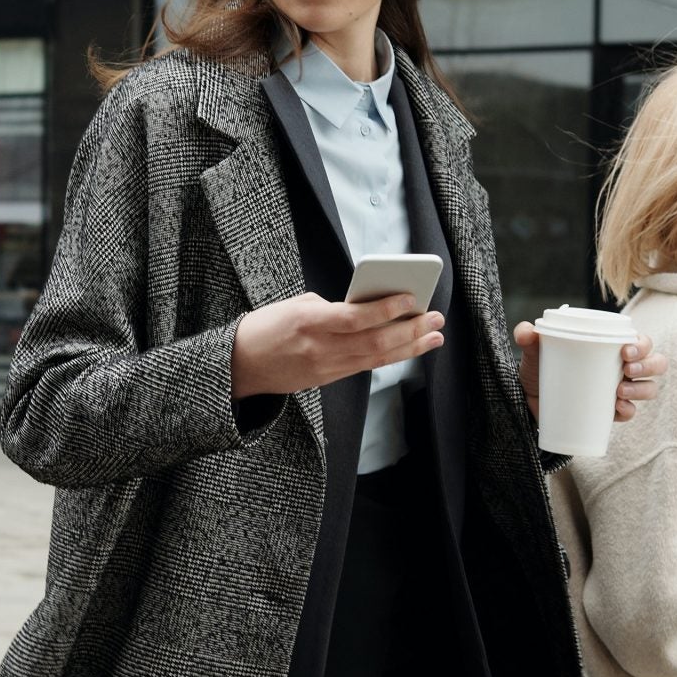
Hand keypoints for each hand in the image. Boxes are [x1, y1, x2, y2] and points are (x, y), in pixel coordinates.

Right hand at [231, 291, 444, 399]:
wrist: (241, 365)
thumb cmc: (266, 327)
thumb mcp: (295, 305)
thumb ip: (332, 307)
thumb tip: (367, 308)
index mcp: (308, 322)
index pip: (355, 318)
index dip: (386, 309)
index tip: (411, 297)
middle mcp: (320, 348)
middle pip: (374, 342)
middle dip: (410, 330)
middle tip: (435, 317)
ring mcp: (326, 368)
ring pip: (376, 359)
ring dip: (409, 347)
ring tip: (434, 336)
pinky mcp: (328, 379)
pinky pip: (366, 367)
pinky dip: (391, 357)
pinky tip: (409, 348)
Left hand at [514, 323, 666, 421]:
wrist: (528, 400)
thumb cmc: (540, 368)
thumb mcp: (534, 352)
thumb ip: (528, 338)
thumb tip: (526, 331)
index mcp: (612, 346)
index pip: (641, 341)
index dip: (642, 345)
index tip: (625, 351)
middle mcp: (622, 367)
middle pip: (655, 363)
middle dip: (648, 365)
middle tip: (626, 369)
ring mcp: (620, 390)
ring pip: (649, 388)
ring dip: (642, 389)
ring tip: (619, 392)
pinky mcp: (610, 411)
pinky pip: (629, 412)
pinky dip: (628, 411)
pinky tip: (618, 409)